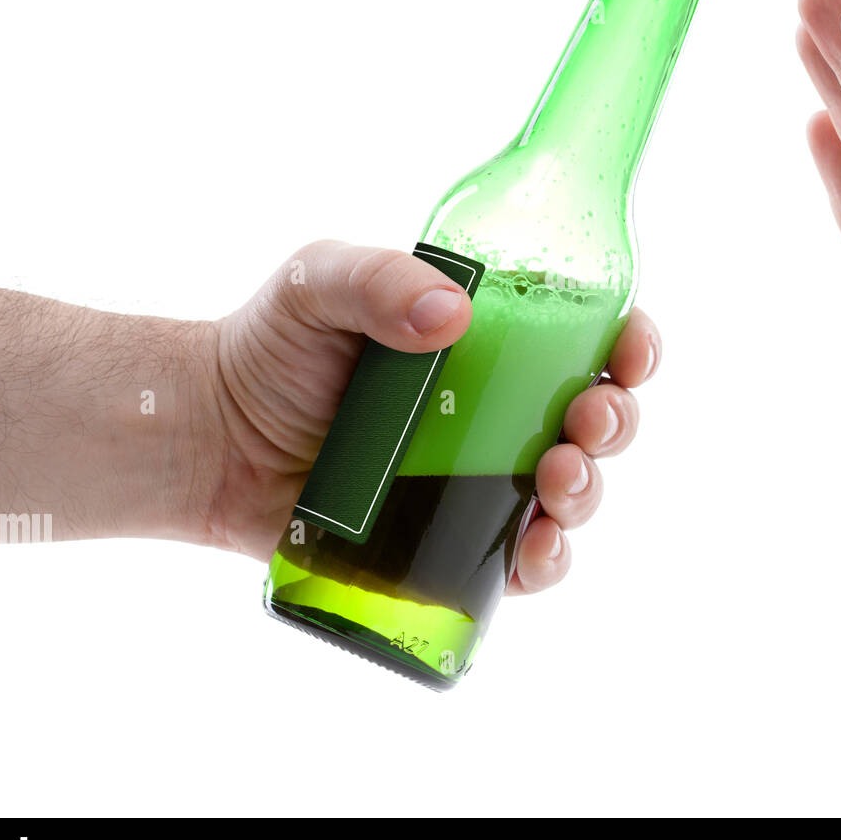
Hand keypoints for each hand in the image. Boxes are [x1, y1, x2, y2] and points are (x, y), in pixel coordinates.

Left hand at [204, 240, 655, 594]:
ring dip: (590, 490)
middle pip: (596, 418)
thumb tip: (450, 315)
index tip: (631, 349)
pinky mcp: (450, 540)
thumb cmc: (270, 349)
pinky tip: (537, 549)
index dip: (629, 344)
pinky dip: (546, 561)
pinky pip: (522, 560)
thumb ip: (377, 279)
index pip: (586, 338)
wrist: (209, 437)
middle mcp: (498, 411)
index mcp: (490, 342)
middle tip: (587, 422)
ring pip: (573, 492)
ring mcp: (479, 479)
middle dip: (616, 422)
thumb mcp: (318, 284)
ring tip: (558, 481)